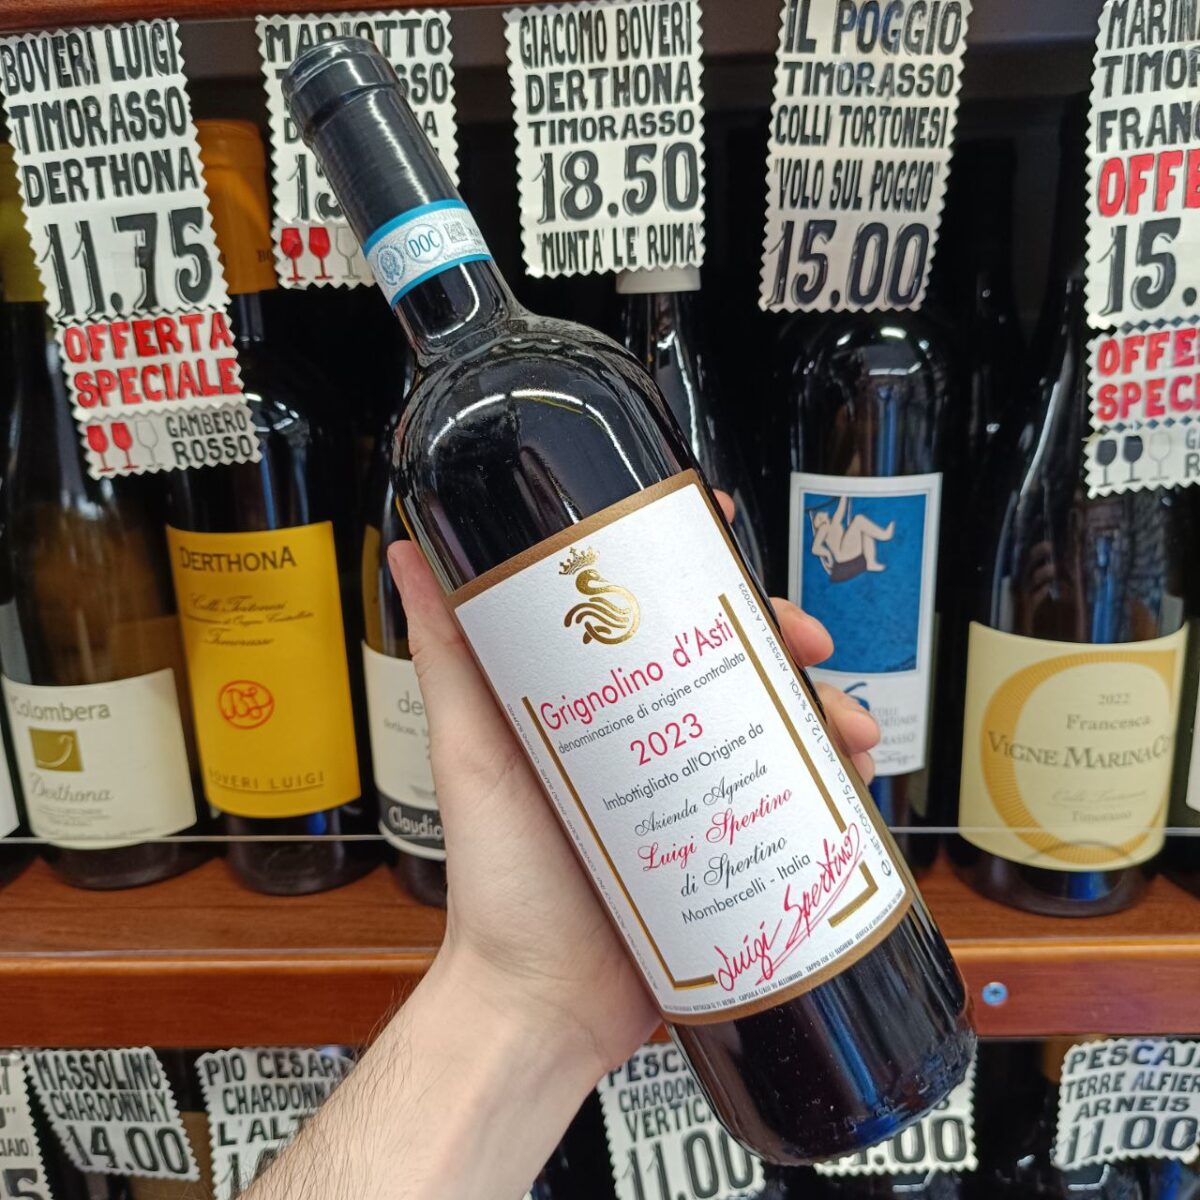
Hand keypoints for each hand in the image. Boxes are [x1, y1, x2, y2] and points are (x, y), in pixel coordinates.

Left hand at [387, 507, 879, 1082]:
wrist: (541, 1004)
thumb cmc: (498, 883)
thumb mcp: (470, 752)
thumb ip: (447, 656)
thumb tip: (406, 555)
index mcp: (596, 705)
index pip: (652, 613)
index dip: (695, 564)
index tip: (723, 529)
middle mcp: (647, 741)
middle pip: (728, 661)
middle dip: (782, 638)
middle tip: (808, 642)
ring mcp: (688, 794)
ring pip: (771, 726)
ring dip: (823, 710)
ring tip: (848, 727)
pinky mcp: (722, 849)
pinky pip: (785, 803)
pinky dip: (825, 784)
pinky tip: (848, 783)